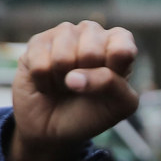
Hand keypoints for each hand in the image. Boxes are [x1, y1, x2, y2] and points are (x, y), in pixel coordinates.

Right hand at [9, 21, 138, 160]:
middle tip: (83, 88)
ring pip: (63, 58)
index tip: (111, 86)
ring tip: (65, 85)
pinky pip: (40, 66)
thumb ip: (113, 85)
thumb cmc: (92, 113)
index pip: (123, 49)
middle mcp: (93, 33)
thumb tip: (74, 77)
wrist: (54, 128)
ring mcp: (64, 34)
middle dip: (86, 80)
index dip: (114, 72)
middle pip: (91, 53)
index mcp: (120, 45)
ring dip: (63, 83)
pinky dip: (44, 84)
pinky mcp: (38, 42)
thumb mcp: (117, 106)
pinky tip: (48, 83)